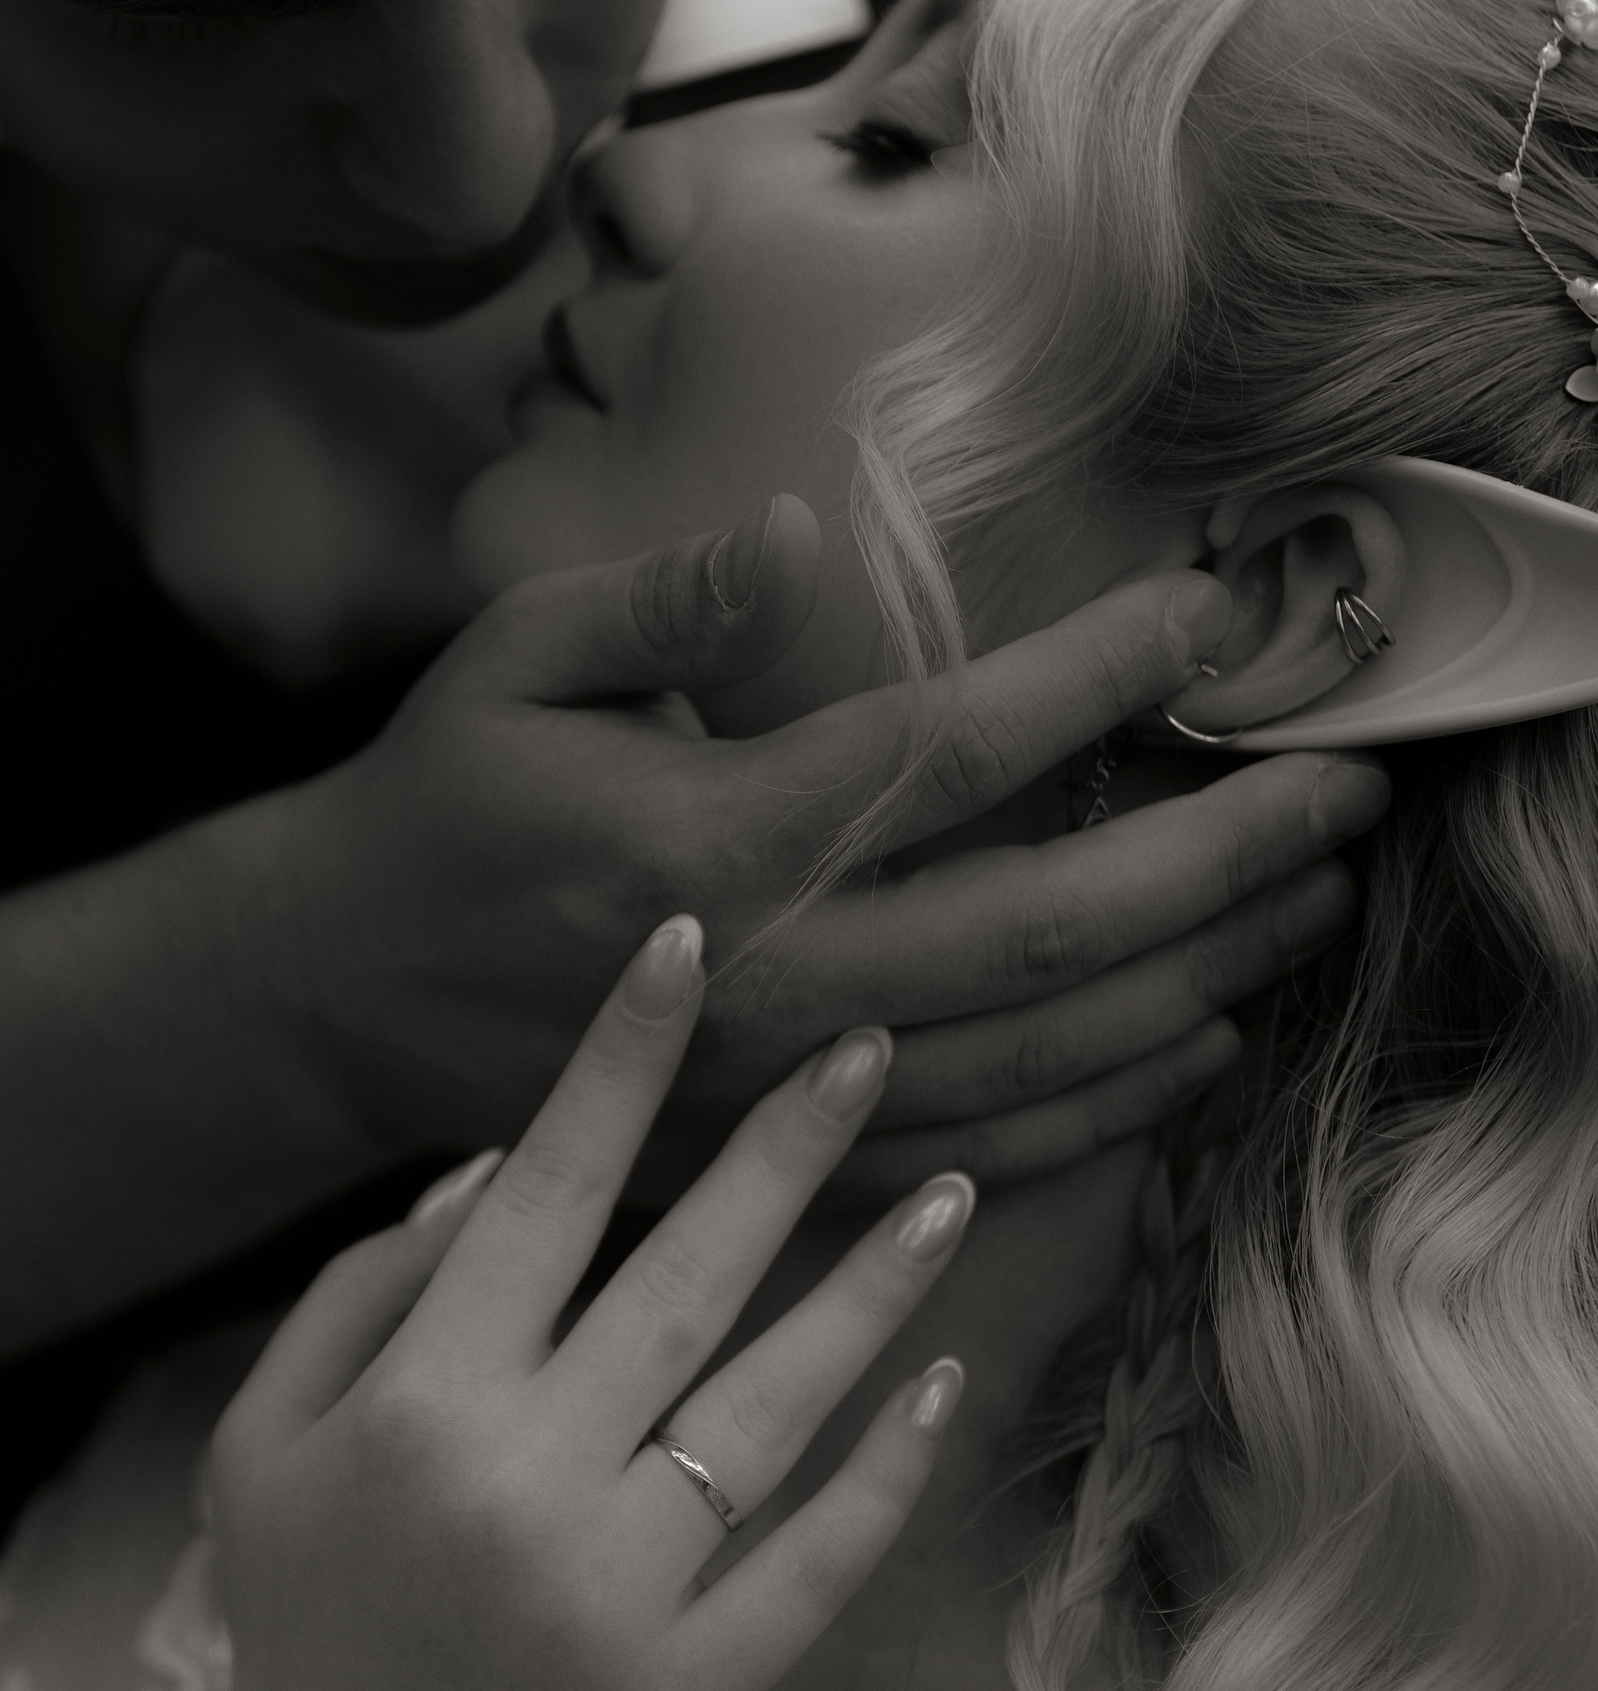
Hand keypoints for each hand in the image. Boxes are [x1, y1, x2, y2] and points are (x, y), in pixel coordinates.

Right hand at [210, 916, 971, 1690]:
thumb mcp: (262, 1442)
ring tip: (954, 1185)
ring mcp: (618, 1598)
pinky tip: (940, 1379)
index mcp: (417, 1407)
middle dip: (784, 1147)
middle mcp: (524, 1486)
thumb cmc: (297, 1618)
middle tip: (873, 1041)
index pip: (543, 1192)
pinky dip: (882, 1475)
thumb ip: (362, 1292)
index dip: (619, 1061)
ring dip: (872, 1290)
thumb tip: (495, 1168)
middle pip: (683, 1278)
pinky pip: (811, 1566)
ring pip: (773, 1409)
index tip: (688, 949)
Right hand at [289, 493, 1384, 1195]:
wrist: (343, 998)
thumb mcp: (516, 655)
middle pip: (1042, 929)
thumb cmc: (438, 804)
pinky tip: (1198, 1047)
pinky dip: (1107, 1110)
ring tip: (1312, 908)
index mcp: (708, 834)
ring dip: (1197, 981)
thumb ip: (669, 596)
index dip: (1094, 676)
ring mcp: (778, 1087)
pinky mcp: (775, 1155)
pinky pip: (978, 1150)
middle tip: (1346, 794)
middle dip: (1217, 860)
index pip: (943, 747)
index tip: (1207, 609)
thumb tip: (809, 535)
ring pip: (1038, 1057)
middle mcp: (767, 973)